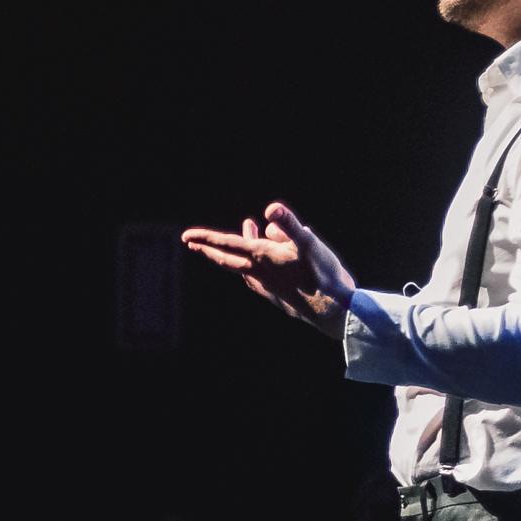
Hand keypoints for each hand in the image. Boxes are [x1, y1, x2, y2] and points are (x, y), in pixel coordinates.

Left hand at [181, 203, 354, 330]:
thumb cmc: (323, 275)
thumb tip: (269, 209)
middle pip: (227, 259)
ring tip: (236, 239)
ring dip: (234, 254)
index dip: (206, 237)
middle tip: (191, 243)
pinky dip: (250, 269)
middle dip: (209, 249)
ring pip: (242, 268)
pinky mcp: (278, 296)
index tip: (186, 236)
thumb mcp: (308, 243)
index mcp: (263, 257)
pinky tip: (256, 270)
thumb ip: (289, 224)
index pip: (228, 244)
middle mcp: (260, 273)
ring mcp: (267, 287)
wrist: (334, 311)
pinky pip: (256, 280)